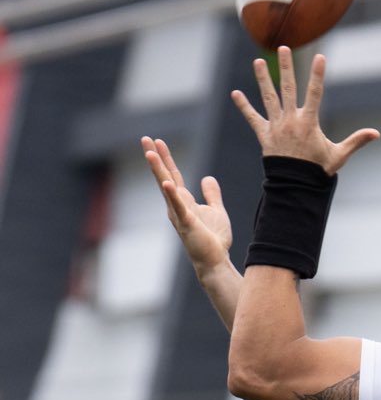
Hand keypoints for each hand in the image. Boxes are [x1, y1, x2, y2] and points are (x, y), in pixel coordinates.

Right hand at [142, 137, 233, 270]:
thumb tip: (207, 177)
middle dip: (155, 158)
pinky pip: (178, 207)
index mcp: (183, 201)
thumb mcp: (216, 211)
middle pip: (164, 176)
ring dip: (158, 170)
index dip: (166, 158)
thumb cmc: (213, 239)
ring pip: (166, 188)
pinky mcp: (187, 224)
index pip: (172, 175)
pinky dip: (172, 195)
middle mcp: (177, 206)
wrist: (215, 261)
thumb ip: (211, 194)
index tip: (158, 141)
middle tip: (145, 138)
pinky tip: (166, 182)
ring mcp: (179, 214)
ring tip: (149, 153)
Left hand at [230, 47, 379, 173]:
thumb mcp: (339, 155)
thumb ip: (356, 141)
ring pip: (268, 98)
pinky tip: (235, 93)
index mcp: (309, 123)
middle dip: (286, 67)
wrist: (295, 186)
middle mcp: (290, 121)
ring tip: (258, 61)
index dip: (318, 75)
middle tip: (284, 48)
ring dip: (263, 79)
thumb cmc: (318, 170)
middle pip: (288, 88)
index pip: (315, 93)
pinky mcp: (264, 135)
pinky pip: (252, 118)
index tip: (321, 57)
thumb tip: (376, 133)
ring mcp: (275, 126)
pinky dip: (243, 107)